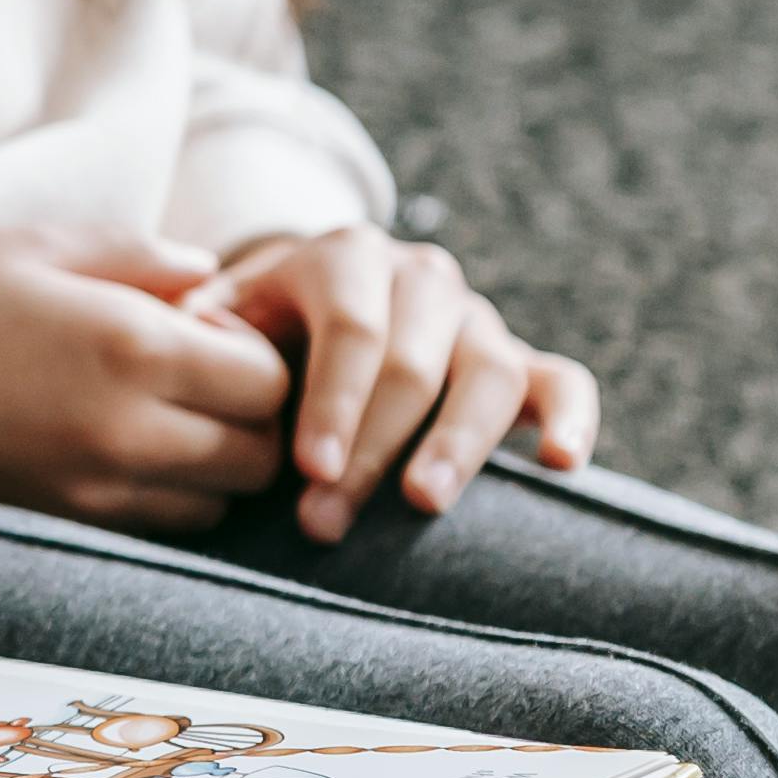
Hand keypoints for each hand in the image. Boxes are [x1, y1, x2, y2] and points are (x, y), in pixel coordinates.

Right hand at [0, 227, 297, 526]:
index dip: (256, 353)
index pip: (268, 381)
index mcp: (133, 347)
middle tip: (198, 377)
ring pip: (216, 502)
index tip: (210, 329)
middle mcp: (129, 430)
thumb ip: (142, 256)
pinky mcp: (65, 522)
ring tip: (159, 415)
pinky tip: (118, 447)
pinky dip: (166, 495)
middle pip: (258, 455)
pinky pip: (161, 526)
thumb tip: (207, 278)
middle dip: (249, 417)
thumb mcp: (40, 245)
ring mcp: (97, 488)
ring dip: (212, 463)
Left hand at [194, 227, 598, 542]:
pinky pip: (564, 380)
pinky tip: (560, 464)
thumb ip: (204, 325)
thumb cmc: (259, 325)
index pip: (351, 329)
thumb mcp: (220, 311)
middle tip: (326, 521)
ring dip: (458, 445)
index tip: (309, 471)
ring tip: (423, 503)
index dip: (333, 402)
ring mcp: (478, 318)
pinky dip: (573, 418)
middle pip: (413, 363)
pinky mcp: (524, 358)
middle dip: (369, 449)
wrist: (316, 302)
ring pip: (491, 373)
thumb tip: (206, 347)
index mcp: (346, 257)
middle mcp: (421, 278)